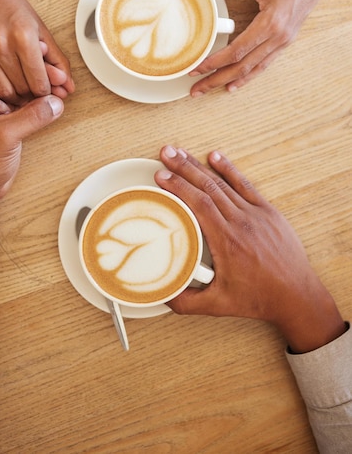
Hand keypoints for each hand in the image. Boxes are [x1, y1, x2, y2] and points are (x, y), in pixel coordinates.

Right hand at [0, 0, 74, 112]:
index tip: (46, 93)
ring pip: (3, 91)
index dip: (46, 93)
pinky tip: (1, 101)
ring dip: (14, 100)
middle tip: (34, 97)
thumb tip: (69, 88)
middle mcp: (1, 43)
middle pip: (22, 88)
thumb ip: (58, 61)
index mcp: (24, 36)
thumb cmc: (14, 9)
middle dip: (31, 97)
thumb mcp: (42, 31)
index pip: (39, 82)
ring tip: (20, 98)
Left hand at [0, 80, 63, 284]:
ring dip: (44, 89)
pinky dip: (42, 103)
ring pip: (24, 89)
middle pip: (16, 75)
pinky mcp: (7, 121)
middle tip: (62, 77)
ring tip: (64, 87)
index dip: (27, 62)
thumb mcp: (5, 137)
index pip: (2, 65)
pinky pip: (27, 105)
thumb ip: (32, 117)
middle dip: (40, 75)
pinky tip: (56, 101)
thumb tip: (54, 102)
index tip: (50, 62)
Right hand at [154, 146, 344, 351]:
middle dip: (183, 168)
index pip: (199, 205)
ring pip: (223, 183)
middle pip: (207, 187)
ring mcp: (256, 215)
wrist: (297, 295)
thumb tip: (162, 293)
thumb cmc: (260, 298)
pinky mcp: (268, 212)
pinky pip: (245, 184)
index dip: (179, 187)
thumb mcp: (218, 305)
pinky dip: (228, 169)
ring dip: (199, 166)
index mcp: (228, 242)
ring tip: (180, 153)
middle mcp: (242, 223)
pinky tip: (215, 157)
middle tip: (165, 154)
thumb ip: (185, 301)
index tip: (161, 177)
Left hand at [189, 0, 335, 93]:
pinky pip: (264, 64)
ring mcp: (283, 42)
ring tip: (210, 89)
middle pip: (243, 66)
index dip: (215, 62)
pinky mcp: (285, 41)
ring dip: (230, 81)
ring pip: (253, 69)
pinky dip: (248, 76)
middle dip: (217, 79)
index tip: (197, 68)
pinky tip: (234, 84)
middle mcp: (278, 37)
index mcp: (271, 23)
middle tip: (197, 89)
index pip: (237, 50)